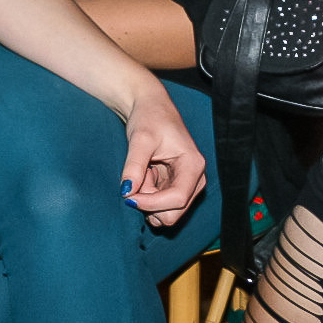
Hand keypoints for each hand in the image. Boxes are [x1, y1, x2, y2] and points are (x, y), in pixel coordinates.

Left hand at [119, 86, 205, 227]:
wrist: (150, 109)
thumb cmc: (150, 118)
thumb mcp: (140, 139)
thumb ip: (134, 166)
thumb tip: (127, 192)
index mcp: (194, 165)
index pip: (177, 199)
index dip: (151, 204)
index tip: (128, 196)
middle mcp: (195, 179)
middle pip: (173, 213)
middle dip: (150, 202)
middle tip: (139, 177)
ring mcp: (186, 185)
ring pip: (165, 213)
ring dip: (148, 200)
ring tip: (144, 173)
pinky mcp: (176, 188)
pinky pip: (159, 206)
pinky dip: (148, 197)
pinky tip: (147, 176)